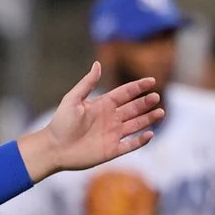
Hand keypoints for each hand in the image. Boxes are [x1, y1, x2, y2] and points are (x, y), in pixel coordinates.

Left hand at [18, 64, 162, 180]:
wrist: (54, 148)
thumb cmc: (61, 123)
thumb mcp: (72, 99)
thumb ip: (87, 83)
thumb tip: (97, 64)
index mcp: (103, 105)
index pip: (125, 93)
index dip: (138, 87)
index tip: (151, 81)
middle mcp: (110, 118)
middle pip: (134, 108)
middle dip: (146, 102)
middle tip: (156, 97)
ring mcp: (112, 134)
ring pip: (136, 125)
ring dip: (148, 119)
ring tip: (161, 112)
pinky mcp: (112, 150)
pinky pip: (130, 145)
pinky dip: (141, 140)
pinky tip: (150, 134)